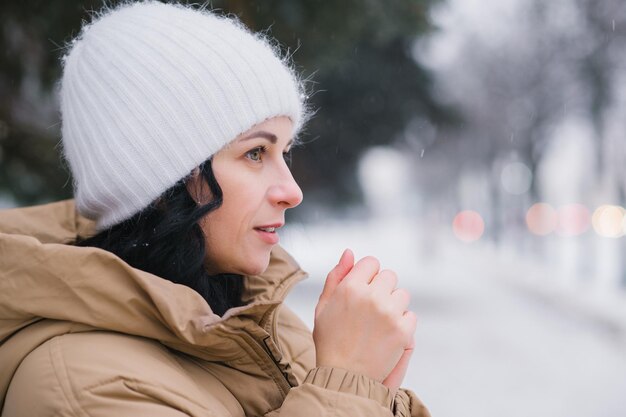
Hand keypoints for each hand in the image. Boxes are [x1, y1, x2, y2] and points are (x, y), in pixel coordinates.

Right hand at [313, 249, 416, 383]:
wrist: (343, 377)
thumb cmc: (330, 340)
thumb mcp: (324, 306)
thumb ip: (336, 276)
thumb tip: (349, 252)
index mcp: (350, 287)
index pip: (371, 262)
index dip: (367, 276)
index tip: (362, 292)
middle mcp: (371, 296)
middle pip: (389, 276)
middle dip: (381, 289)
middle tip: (370, 311)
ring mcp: (389, 313)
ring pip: (402, 294)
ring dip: (393, 305)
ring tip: (378, 324)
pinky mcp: (403, 330)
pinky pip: (410, 315)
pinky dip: (402, 324)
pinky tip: (386, 335)